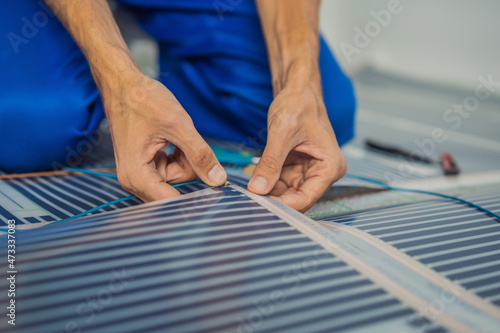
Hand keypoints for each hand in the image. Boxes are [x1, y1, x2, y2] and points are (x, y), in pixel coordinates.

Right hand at [102, 72, 226, 201]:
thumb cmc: (142, 100)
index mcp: (136, 175)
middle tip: (185, 143)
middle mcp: (134, 180)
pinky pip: (173, 169)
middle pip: (176, 189)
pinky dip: (180, 155)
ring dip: (185, 158)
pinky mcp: (147, 165)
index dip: (195, 200)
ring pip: (178, 178)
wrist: (124, 84)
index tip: (215, 192)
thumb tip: (218, 179)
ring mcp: (140, 173)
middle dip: (188, 167)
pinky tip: (173, 139)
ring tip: (176, 136)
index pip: (171, 203)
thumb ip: (200, 154)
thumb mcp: (178, 125)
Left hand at [248, 84, 346, 211]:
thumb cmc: (299, 104)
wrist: (296, 90)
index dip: (285, 205)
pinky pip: (281, 183)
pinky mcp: (297, 168)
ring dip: (269, 193)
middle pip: (298, 198)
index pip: (308, 197)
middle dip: (276, 200)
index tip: (263, 207)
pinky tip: (254, 182)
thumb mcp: (282, 133)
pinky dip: (268, 183)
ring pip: (288, 193)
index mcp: (330, 166)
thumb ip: (271, 163)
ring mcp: (310, 171)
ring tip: (250, 192)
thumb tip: (258, 188)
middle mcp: (323, 172)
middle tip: (252, 201)